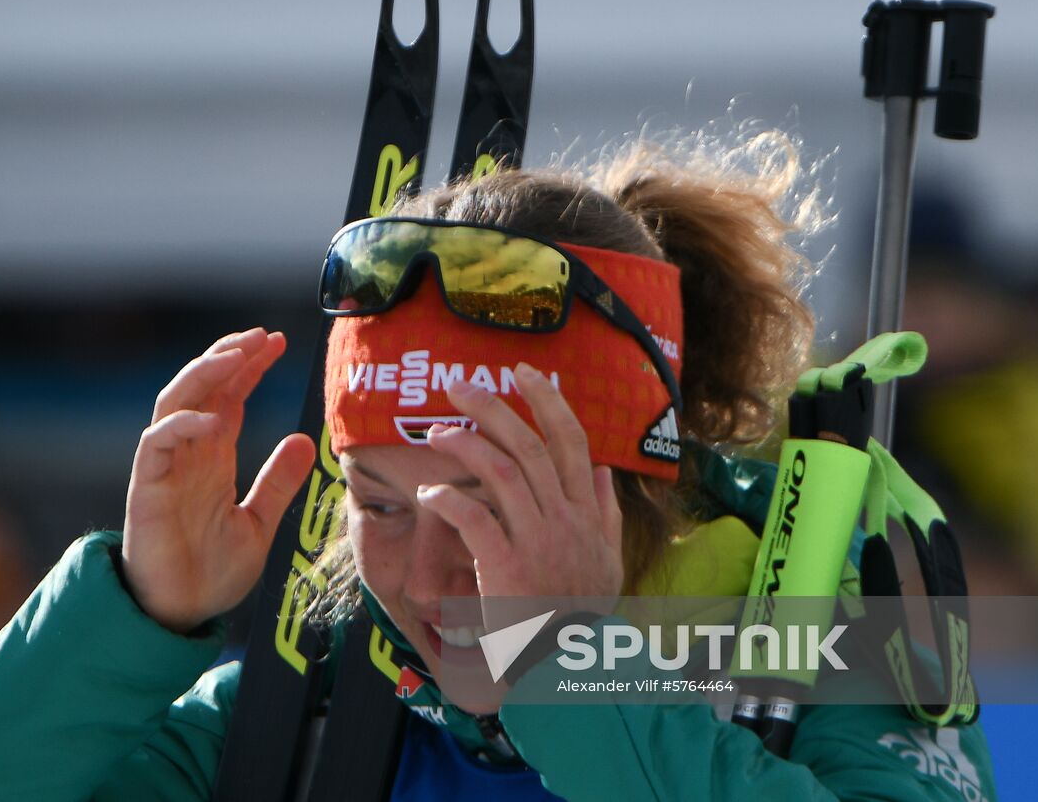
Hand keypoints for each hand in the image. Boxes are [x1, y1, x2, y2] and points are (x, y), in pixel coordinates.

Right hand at [121, 328, 315, 633]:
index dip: (249, 367)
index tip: (278, 342)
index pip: (229, 397)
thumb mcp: (259, 523)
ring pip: (174, 402)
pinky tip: (212, 419)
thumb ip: (277, 483)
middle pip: (202, 387)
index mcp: (213, 457)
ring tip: (235, 357)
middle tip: (261, 337)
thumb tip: (304, 440)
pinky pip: (156, 443)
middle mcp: (189, 453)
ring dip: (202, 375)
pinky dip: (182, 425)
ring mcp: (165, 466)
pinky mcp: (148, 487)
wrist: (180, 614)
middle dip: (229, 356)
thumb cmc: (212, 572)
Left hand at [416, 362, 623, 610]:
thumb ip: (606, 513)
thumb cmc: (580, 613)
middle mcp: (563, 520)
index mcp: (585, 513)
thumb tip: (603, 470)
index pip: (571, 441)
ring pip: (501, 472)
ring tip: (437, 433)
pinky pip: (474, 519)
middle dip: (494, 408)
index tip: (524, 372)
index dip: (548, 401)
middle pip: (529, 446)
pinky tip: (429, 493)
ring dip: (466, 445)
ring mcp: (536, 542)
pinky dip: (449, 500)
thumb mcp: (608, 561)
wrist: (569, 666)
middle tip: (460, 386)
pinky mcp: (505, 567)